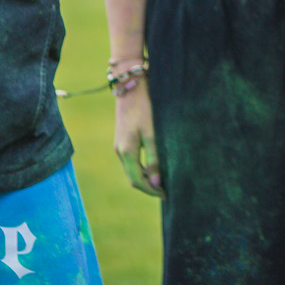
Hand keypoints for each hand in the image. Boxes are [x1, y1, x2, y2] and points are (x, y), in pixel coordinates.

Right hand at [113, 81, 163, 196]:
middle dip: (148, 187)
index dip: (151, 190)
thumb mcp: (152, 134)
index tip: (166, 195)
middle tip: (165, 191)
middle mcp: (120, 152)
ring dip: (144, 178)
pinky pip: (130, 161)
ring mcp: (119, 146)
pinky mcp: (122, 140)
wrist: (130, 89)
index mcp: (127, 152)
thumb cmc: (144, 109)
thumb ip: (154, 159)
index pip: (138, 181)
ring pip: (131, 170)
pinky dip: (140, 168)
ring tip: (161, 181)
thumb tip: (157, 182)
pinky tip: (152, 167)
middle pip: (133, 178)